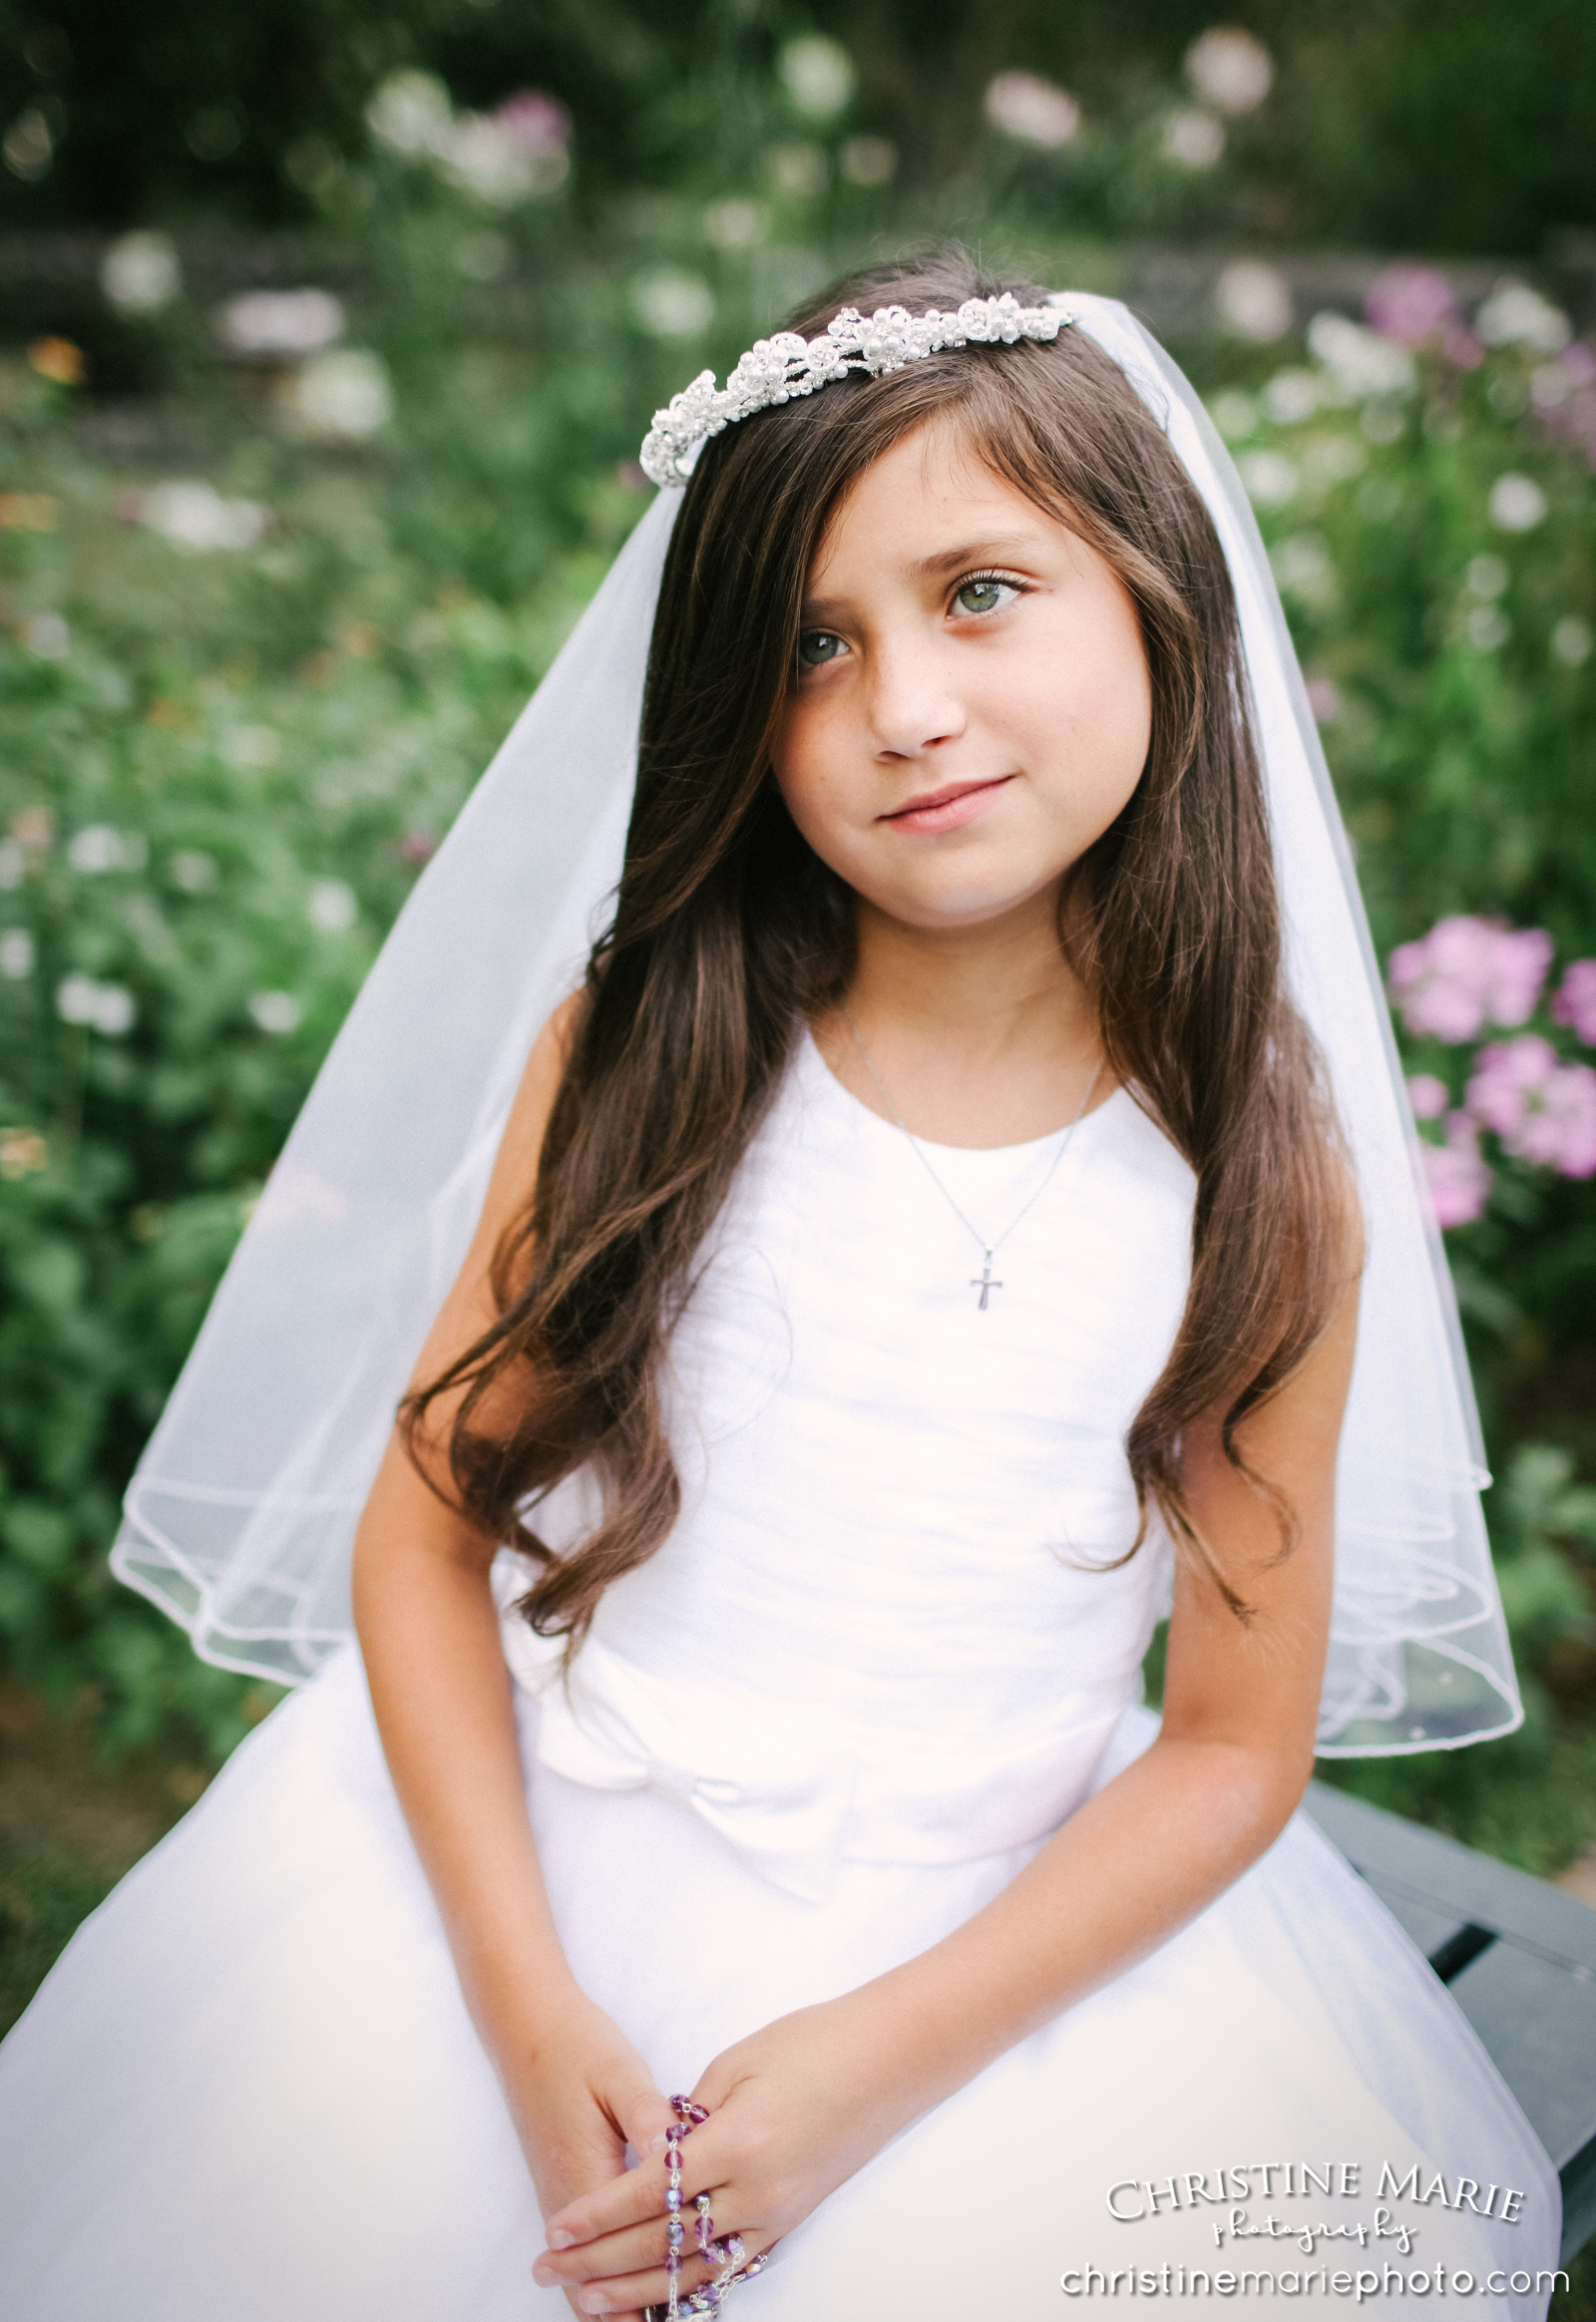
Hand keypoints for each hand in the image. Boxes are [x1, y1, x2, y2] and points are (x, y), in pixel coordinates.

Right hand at [505, 1992, 678, 2319]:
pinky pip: (579, 2248)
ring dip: (615, 2297)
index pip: (614, 2253)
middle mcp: (564, 2195)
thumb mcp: (619, 2072)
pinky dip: (603, 2272)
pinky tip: (633, 2277)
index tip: (676, 2308)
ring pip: (581, 2271)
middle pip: (590, 2278)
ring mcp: (557, 2194)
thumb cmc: (579, 2046)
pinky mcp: (559, 2184)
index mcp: (584, 2172)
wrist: (528, 2028)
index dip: (645, 2289)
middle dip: (627, 2311)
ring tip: (655, 2315)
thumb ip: (649, 2118)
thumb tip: (677, 2158)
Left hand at [532, 1993, 925, 2315]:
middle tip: (548, 2270)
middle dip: (599, 2259)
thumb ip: (686, 2116)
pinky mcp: (790, 2220)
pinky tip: (658, 2297)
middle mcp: (758, 2192)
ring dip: (635, 2289)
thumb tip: (648, 2154)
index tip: (555, 2230)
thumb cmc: (812, 2044)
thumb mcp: (736, 2063)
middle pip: (662, 2239)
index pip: (650, 2192)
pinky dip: (689, 2285)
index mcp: (737, 2143)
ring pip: (693, 2268)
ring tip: (587, 2302)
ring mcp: (777, 2214)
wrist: (888, 2059)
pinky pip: (731, 2265)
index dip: (597, 2215)